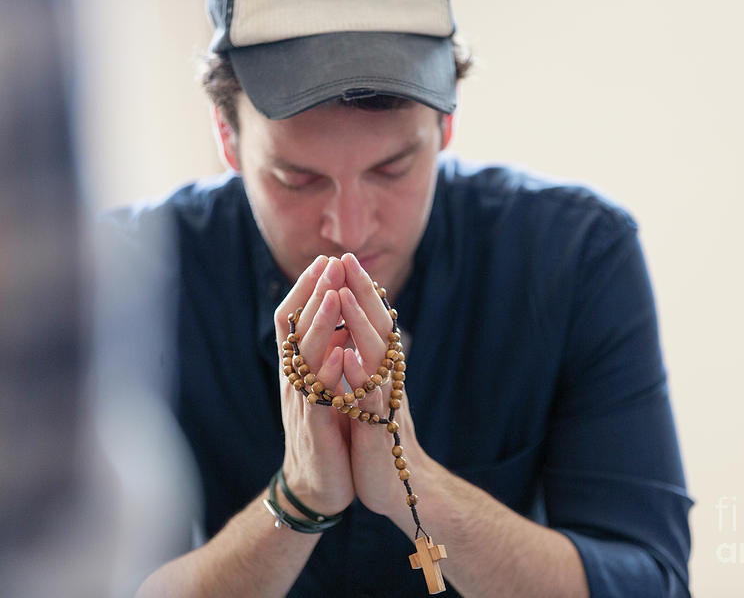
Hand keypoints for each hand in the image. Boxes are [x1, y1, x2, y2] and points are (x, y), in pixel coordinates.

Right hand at [274, 256, 353, 516]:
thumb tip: (335, 312)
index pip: (294, 318)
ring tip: (334, 293)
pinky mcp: (315, 429)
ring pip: (305, 356)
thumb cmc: (326, 432)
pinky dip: (328, 373)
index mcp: (299, 367)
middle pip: (297, 328)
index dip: (308, 288)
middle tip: (330, 261)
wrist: (319, 486)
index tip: (326, 259)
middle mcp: (295, 379)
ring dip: (320, 323)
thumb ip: (325, 352)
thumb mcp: (324, 385)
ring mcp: (302, 403)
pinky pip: (318, 397)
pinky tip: (340, 353)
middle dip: (315, 292)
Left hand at [337, 253, 427, 517]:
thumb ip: (367, 361)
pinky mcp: (378, 432)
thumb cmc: (377, 437)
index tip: (343, 258)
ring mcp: (383, 404)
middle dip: (360, 292)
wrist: (398, 486)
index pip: (371, 322)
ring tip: (343, 293)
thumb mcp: (368, 393)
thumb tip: (359, 328)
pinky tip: (346, 357)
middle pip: (377, 328)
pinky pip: (368, 400)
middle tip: (347, 258)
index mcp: (380, 370)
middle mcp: (386, 380)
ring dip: (359, 323)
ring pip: (374, 357)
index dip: (358, 291)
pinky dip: (357, 378)